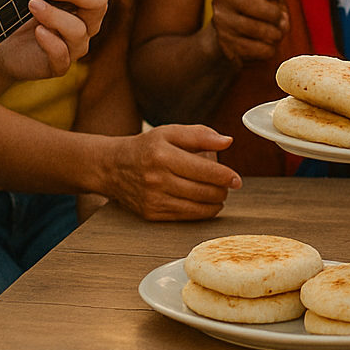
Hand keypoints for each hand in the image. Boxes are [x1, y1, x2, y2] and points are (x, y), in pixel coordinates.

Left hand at [0, 0, 120, 82]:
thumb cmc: (17, 5)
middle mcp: (88, 18)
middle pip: (101, 2)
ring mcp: (76, 43)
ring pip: (82, 29)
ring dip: (55, 15)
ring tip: (32, 6)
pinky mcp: (60, 63)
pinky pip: (65, 55)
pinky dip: (51, 42)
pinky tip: (36, 32)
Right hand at [105, 124, 241, 220]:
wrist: (113, 167)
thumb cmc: (146, 147)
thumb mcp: (170, 132)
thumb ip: (200, 135)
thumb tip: (227, 141)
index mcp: (163, 155)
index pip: (203, 170)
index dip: (224, 176)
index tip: (236, 179)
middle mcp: (156, 179)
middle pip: (201, 191)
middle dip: (221, 191)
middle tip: (229, 186)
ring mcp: (153, 199)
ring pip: (195, 208)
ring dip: (214, 204)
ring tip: (219, 195)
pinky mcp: (151, 214)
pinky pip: (183, 217)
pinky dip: (200, 213)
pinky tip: (206, 205)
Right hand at [210, 0, 290, 61]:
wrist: (233, 37)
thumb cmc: (257, 8)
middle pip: (249, 2)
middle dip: (273, 12)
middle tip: (280, 18)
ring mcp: (221, 21)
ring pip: (254, 28)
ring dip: (274, 33)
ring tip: (276, 32)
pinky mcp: (226, 44)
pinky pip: (255, 48)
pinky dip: (268, 49)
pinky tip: (266, 45)